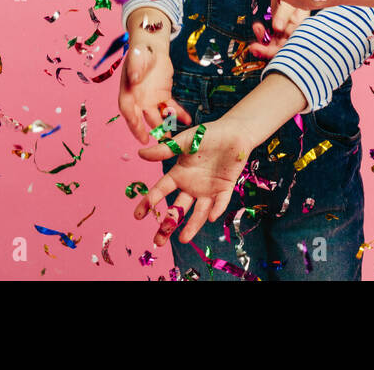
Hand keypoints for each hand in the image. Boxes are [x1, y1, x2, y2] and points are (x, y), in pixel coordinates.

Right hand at [119, 8, 192, 144]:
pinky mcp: (163, 96)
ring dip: (166, 127)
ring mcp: (151, 100)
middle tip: (161, 144)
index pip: (128, 112)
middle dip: (151, 132)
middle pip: (143, 119)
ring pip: (158, 117)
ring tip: (175, 139)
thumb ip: (134, 69)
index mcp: (127, 93)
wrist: (151, 47)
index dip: (134, 125)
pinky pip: (171, 107)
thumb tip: (134, 79)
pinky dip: (178, 113)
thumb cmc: (139, 52)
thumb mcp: (136, 58)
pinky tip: (188, 119)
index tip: (141, 137)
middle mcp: (137, 100)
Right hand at [134, 117, 252, 245]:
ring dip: (192, 225)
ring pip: (198, 212)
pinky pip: (220, 202)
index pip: (161, 191)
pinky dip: (216, 209)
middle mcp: (191, 186)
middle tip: (158, 241)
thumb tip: (140, 154)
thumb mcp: (185, 141)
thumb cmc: (208, 134)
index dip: (149, 202)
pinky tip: (211, 216)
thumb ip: (165, 150)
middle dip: (167, 224)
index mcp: (179, 174)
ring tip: (183, 239)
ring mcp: (208, 189)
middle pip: (177, 209)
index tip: (138, 215)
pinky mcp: (225, 189)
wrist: (235, 132)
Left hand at [247, 0, 310, 60]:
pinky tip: (257, 26)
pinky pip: (270, 35)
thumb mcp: (290, 0)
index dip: (275, 51)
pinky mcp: (279, 26)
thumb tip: (277, 28)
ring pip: (274, 43)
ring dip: (262, 40)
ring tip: (256, 28)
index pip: (289, 45)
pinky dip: (262, 33)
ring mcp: (286, 30)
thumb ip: (284, 14)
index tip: (260, 48)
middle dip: (266, 50)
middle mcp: (294, 32)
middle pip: (281, 48)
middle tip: (253, 48)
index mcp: (301, 28)